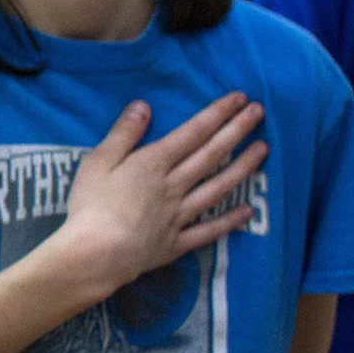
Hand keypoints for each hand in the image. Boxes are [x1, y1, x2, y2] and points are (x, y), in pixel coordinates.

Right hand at [50, 93, 268, 299]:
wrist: (96, 254)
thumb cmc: (91, 205)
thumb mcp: (97, 161)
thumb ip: (123, 134)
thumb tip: (144, 105)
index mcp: (153, 164)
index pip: (192, 133)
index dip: (216, 114)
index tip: (239, 98)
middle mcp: (174, 186)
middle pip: (210, 155)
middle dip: (236, 131)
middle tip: (259, 112)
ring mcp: (179, 215)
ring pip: (217, 188)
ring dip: (242, 168)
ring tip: (263, 150)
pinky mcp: (176, 242)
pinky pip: (208, 230)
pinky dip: (229, 221)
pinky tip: (248, 211)